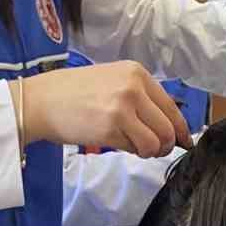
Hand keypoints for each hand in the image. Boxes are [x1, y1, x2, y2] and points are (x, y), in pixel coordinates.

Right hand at [20, 62, 191, 156]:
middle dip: (166, 144)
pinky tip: (121, 145)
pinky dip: (134, 152)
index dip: (181, 128)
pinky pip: (136, 148)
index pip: (171, 106)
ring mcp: (123, 108)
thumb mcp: (112, 80)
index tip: (184, 141)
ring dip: (151, 151)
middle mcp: (133, 88)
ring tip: (137, 148)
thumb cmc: (74, 92)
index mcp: (137, 73)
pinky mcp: (110, 129)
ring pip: (156, 141)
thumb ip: (140, 96)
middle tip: (155, 150)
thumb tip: (168, 125)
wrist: (41, 100)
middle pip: (168, 127)